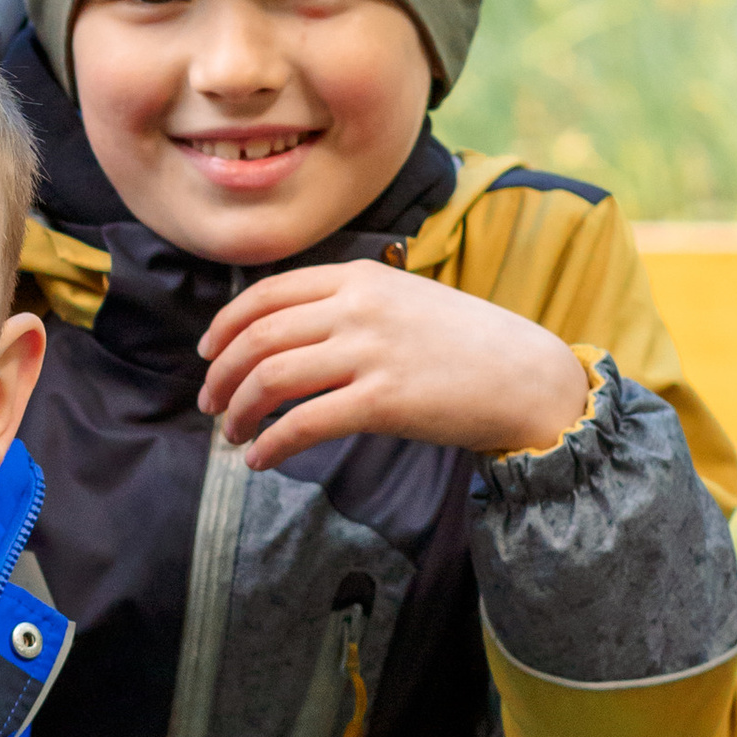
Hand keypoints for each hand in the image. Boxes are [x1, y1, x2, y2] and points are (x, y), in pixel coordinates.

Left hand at [197, 261, 593, 471]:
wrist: (529, 377)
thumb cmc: (468, 344)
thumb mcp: (405, 299)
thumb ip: (351, 303)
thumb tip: (287, 330)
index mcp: (359, 277)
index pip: (266, 294)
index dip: (225, 325)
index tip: (207, 353)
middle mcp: (358, 307)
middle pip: (258, 337)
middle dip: (222, 374)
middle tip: (209, 402)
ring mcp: (370, 352)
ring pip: (271, 378)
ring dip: (239, 410)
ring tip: (231, 433)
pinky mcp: (383, 401)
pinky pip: (304, 424)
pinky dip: (271, 443)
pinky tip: (260, 459)